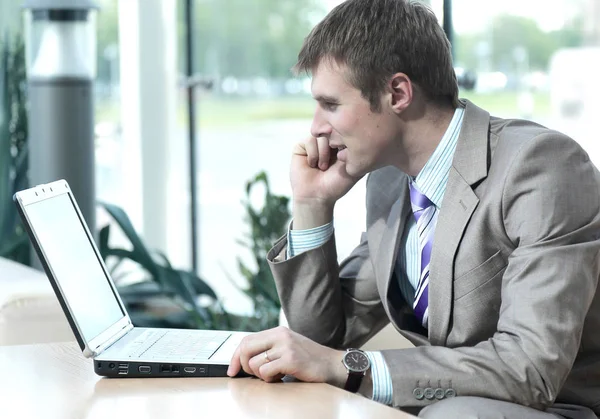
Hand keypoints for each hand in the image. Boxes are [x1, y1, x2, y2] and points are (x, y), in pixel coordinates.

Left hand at [227, 326, 346, 386]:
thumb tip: (243, 360)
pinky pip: (266, 372)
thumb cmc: (310, 361)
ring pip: (254, 364)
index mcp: (278, 332)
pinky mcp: (291, 359)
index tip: (232, 371)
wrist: (334, 365)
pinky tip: (282, 378)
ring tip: (276, 375)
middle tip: (256, 375)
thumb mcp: (288, 348)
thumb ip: (270, 348)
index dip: (235, 357)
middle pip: (245, 349)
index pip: (246, 340)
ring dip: (261, 375)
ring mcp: (286, 347)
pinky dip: (270, 379)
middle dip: (244, 366)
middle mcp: (280, 336)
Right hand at [290, 136, 360, 207]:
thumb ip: (359, 152)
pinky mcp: (302, 146)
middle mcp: (328, 142)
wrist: (316, 196)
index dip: (346, 143)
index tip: (344, 158)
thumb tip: (357, 134)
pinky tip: (312, 164)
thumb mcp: (354, 169)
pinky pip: (310, 140)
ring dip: (324, 154)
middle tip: (334, 162)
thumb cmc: (335, 185)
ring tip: (323, 167)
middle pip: (333, 130)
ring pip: (321, 136)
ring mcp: (314, 143)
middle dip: (334, 147)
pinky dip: (313, 154)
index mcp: (341, 145)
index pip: (345, 132)